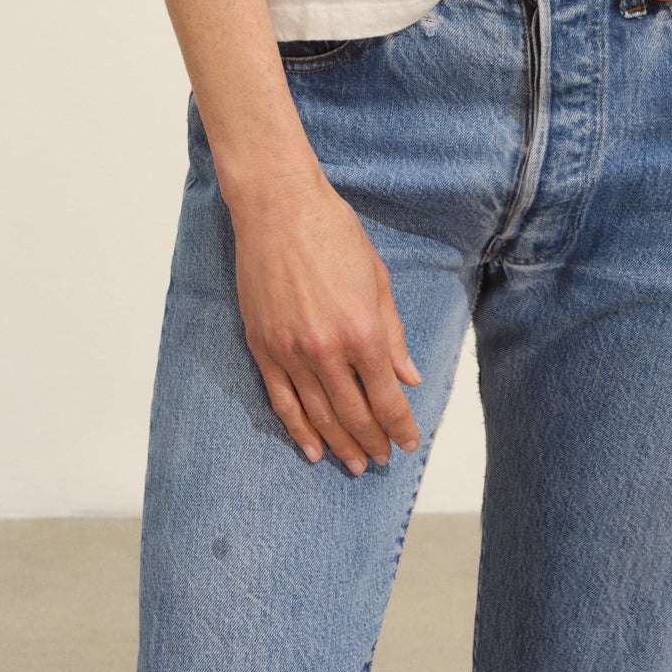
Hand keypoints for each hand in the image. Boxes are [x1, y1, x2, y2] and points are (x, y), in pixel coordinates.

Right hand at [228, 166, 423, 472]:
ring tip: (355, 465)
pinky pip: (282, 402)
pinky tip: (313, 450)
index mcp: (361, 331)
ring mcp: (290, 352)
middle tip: (383, 460)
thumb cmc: (333, 233)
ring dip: (340, 445)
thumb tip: (409, 378)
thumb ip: (392, 334)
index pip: (386, 397)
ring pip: (318, 416)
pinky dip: (299, 431)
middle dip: (373, 442)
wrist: (278, 207)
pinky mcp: (263, 348)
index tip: (408, 444)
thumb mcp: (376, 278)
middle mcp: (326, 350)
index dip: (400, 426)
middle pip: (354, 414)